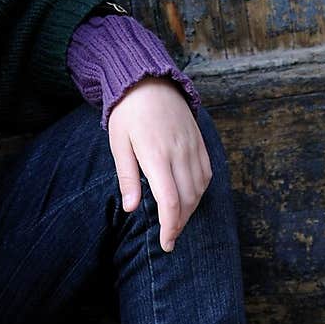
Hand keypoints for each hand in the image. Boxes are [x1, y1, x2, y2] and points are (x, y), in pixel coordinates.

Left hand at [107, 77, 211, 251]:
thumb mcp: (118, 142)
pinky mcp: (199, 141)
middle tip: (169, 239)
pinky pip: (206, 173)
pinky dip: (200, 191)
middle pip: (188, 199)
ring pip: (199, 189)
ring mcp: (192, 146)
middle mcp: (178, 152)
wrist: (148, 80)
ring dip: (190, 210)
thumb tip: (130, 208)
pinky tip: (189, 198)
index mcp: (156, 154)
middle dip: (180, 224)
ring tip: (176, 221)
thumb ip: (127, 176)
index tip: (166, 243)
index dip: (170, 227)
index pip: (170, 201)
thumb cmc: (128, 112)